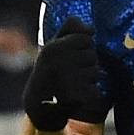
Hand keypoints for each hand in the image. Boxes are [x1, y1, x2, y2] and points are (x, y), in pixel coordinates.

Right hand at [23, 16, 105, 130]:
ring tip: (73, 83)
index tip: (71, 55)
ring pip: (96, 72)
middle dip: (86, 63)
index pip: (86, 38)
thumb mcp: (53, 46)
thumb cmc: (49, 70)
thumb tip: (91, 28)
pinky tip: (76, 95)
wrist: (37, 106)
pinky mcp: (75, 98)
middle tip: (71, 72)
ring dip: (89, 78)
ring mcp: (66, 81)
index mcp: (52, 48)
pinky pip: (96, 90)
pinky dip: (90, 93)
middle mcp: (58, 63)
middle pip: (92, 55)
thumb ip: (71, 29)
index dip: (83, 46)